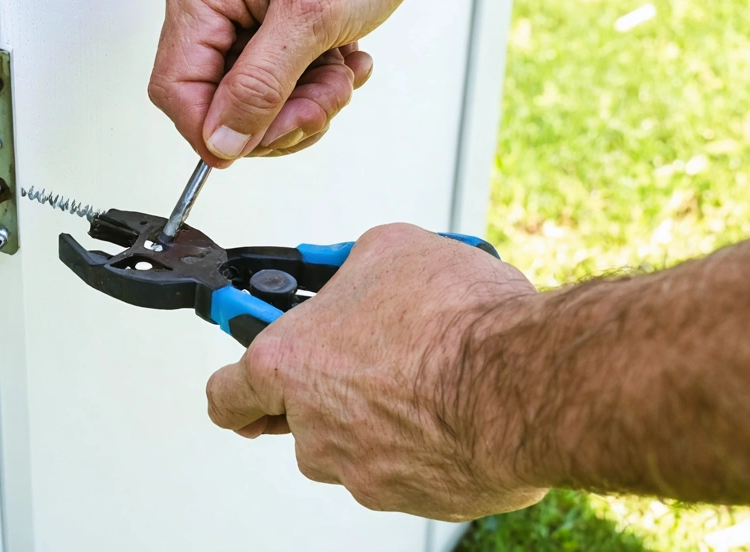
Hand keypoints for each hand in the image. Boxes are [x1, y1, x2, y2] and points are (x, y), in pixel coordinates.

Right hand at [148, 0, 426, 166]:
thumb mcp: (311, 18)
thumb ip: (260, 85)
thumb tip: (222, 140)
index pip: (176, 82)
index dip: (209, 127)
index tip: (249, 148)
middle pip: (213, 97)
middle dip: (272, 113)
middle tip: (322, 105)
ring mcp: (231, 13)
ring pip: (246, 98)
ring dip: (299, 103)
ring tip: (340, 77)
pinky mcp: (258, 26)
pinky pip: (269, 84)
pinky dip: (308, 88)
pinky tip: (340, 64)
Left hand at [205, 223, 547, 519]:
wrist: (523, 380)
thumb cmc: (454, 318)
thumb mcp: (388, 250)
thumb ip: (350, 267)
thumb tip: (356, 269)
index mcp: (289, 363)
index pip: (226, 393)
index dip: (236, 381)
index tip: (249, 373)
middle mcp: (314, 427)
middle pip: (296, 418)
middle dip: (326, 388)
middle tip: (367, 354)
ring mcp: (360, 471)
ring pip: (352, 444)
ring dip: (376, 414)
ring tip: (424, 372)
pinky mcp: (412, 499)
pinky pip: (403, 467)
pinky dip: (420, 441)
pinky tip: (451, 403)